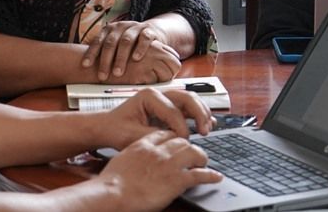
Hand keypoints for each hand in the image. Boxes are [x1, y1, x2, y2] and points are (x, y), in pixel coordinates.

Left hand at [83, 20, 179, 81]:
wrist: (152, 31)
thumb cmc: (130, 43)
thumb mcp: (116, 45)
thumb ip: (105, 54)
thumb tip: (86, 71)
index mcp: (109, 30)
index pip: (97, 41)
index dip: (91, 53)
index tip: (85, 65)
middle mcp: (120, 27)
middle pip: (110, 43)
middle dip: (105, 60)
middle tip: (102, 76)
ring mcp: (135, 28)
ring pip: (126, 41)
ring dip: (121, 58)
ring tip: (118, 73)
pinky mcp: (149, 31)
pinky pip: (144, 38)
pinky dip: (140, 49)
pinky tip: (136, 59)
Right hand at [97, 130, 222, 211]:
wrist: (113, 193)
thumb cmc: (111, 183)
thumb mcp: (121, 162)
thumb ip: (132, 158)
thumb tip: (134, 164)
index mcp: (143, 145)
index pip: (164, 134)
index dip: (173, 138)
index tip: (176, 143)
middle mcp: (158, 151)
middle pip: (182, 141)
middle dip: (189, 146)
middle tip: (193, 154)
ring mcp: (169, 164)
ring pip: (194, 153)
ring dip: (201, 158)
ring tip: (204, 163)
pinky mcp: (177, 180)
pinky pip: (200, 174)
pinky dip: (210, 175)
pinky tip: (216, 177)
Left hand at [101, 88, 215, 149]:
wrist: (108, 128)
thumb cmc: (117, 130)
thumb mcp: (133, 136)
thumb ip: (155, 136)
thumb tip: (175, 139)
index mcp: (149, 96)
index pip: (173, 111)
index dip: (181, 128)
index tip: (183, 143)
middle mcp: (158, 93)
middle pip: (187, 98)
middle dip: (199, 114)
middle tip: (205, 131)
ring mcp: (164, 99)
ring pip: (191, 100)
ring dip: (202, 113)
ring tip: (207, 128)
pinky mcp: (168, 107)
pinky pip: (188, 108)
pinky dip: (199, 115)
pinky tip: (207, 124)